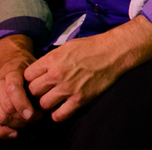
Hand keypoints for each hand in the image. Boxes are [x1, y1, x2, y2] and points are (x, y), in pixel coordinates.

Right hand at [0, 34, 39, 136]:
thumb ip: (42, 79)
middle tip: (39, 116)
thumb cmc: (29, 66)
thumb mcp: (37, 66)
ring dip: (17, 122)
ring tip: (32, 119)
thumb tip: (52, 96)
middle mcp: (0, 83)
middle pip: (7, 106)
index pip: (13, 88)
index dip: (22, 103)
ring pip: (1, 115)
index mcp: (12, 73)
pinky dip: (3, 130)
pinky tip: (15, 132)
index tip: (32, 114)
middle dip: (23, 117)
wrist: (11, 60)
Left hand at [24, 16, 151, 122]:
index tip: (38, 80)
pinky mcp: (80, 99)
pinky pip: (58, 115)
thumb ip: (51, 60)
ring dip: (47, 103)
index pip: (27, 76)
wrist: (115, 51)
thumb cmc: (92, 47)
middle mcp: (56, 75)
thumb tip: (40, 71)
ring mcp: (68, 88)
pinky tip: (63, 108)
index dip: (31, 79)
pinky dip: (58, 114)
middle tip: (45, 91)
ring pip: (43, 105)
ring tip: (55, 99)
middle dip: (37, 92)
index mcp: (52, 60)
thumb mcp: (67, 47)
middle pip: (33, 91)